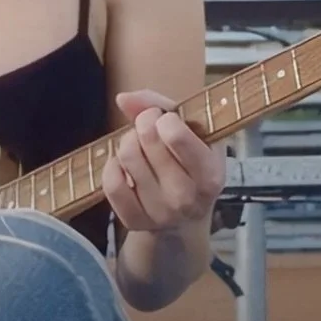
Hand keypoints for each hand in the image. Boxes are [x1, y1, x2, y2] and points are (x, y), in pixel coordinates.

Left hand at [102, 89, 226, 234]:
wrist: (185, 217)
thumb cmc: (190, 164)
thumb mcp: (193, 132)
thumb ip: (161, 105)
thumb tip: (123, 99)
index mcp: (210, 175)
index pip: (175, 135)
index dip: (163, 117)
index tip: (167, 119)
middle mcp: (187, 198)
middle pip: (147, 138)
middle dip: (144, 123)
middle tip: (149, 128)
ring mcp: (160, 213)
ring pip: (127, 156)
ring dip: (128, 142)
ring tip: (139, 146)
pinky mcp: (134, 222)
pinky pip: (111, 182)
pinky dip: (112, 166)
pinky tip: (125, 166)